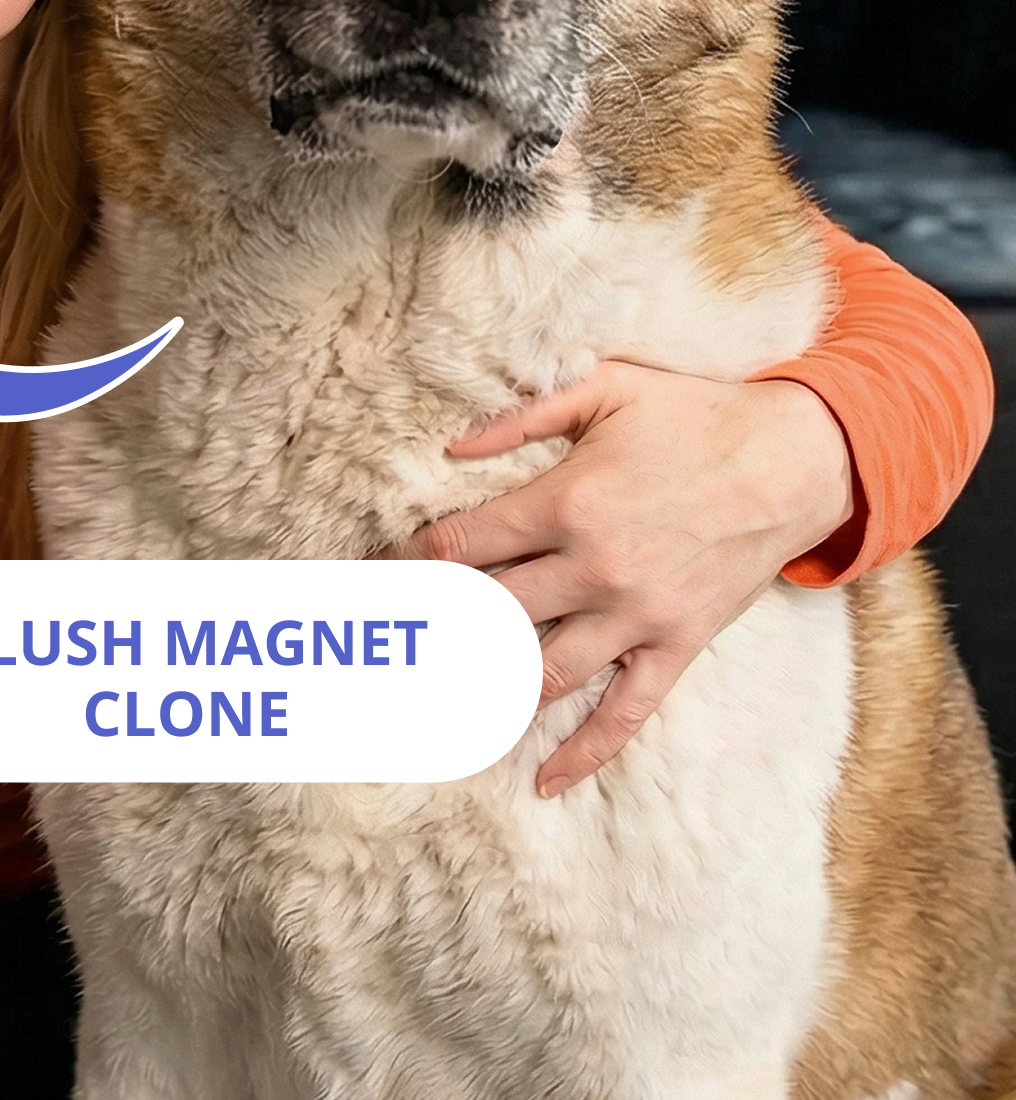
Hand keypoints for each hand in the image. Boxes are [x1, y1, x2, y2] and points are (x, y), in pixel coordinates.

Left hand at [397, 362, 855, 795]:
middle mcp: (593, 568)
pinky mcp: (675, 647)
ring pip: (543, 672)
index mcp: (566, 503)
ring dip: (488, 692)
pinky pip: (624, 714)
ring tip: (439, 708)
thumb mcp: (604, 390)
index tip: (375, 573)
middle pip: (489, 614)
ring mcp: (636, 616)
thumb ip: (522, 416)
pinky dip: (583, 752)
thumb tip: (452, 443)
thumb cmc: (693, 416)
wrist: (795, 461)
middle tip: (390, 647)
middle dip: (434, 630)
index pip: (463, 545)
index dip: (411, 561)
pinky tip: (543, 780)